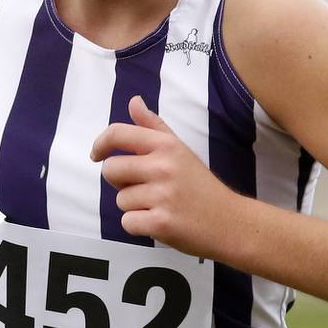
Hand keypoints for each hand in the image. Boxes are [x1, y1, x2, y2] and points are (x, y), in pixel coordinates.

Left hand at [90, 95, 238, 255]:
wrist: (230, 222)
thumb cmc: (201, 186)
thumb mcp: (180, 150)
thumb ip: (154, 127)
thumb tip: (133, 101)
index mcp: (166, 145)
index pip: (118, 134)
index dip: (100, 144)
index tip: (97, 155)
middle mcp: (163, 166)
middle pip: (110, 170)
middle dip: (120, 182)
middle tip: (143, 188)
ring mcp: (162, 195)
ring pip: (119, 199)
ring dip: (134, 206)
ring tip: (159, 206)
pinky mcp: (160, 222)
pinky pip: (127, 221)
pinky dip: (139, 226)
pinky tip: (160, 221)